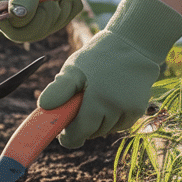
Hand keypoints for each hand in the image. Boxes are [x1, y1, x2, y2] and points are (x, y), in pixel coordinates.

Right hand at [0, 0, 83, 42]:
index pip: (14, 31)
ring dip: (61, 13)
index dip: (33, 22)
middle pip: (31, 33)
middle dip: (49, 17)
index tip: (47, 3)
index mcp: (1, 6)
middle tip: (55, 0)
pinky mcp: (44, 15)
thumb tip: (17, 17)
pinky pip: (58, 24)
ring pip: (46, 29)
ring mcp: (29, 16)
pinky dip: (69, 12)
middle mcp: (12, 14)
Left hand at [38, 0, 181, 147]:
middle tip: (78, 105)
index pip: (79, 133)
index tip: (63, 133)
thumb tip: (43, 105)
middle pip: (92, 133)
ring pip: (106, 130)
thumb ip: (59, 89)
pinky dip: (112, 118)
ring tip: (95, 98)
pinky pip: (119, 124)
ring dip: (98, 122)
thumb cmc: (99, 57)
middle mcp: (115, 108)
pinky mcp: (138, 110)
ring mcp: (129, 110)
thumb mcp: (74, 68)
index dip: (68, 136)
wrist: (133, 45)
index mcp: (96, 99)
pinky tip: (110, 100)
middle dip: (82, 125)